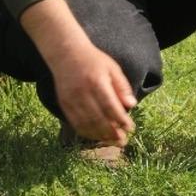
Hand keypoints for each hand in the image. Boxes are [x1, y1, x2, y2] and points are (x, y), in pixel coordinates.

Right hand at [20, 0, 136, 144]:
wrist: (66, 54)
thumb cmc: (94, 61)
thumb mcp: (113, 68)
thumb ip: (122, 87)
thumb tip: (132, 105)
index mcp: (96, 82)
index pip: (110, 107)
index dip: (121, 120)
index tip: (131, 128)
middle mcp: (82, 93)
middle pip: (98, 119)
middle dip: (112, 132)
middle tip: (123, 140)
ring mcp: (71, 100)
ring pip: (86, 124)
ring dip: (100, 136)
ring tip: (113, 141)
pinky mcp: (63, 104)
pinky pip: (75, 123)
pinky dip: (87, 132)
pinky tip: (97, 136)